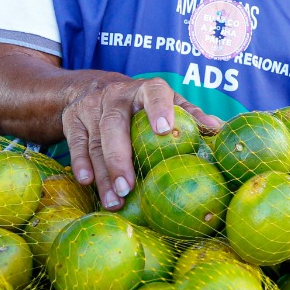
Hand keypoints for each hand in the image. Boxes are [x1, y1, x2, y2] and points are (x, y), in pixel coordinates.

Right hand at [60, 76, 218, 208]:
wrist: (93, 88)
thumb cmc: (143, 105)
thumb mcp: (166, 102)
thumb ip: (189, 115)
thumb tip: (217, 129)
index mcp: (145, 89)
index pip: (154, 92)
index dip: (159, 108)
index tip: (164, 129)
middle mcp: (116, 95)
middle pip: (115, 124)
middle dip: (120, 157)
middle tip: (128, 187)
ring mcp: (91, 107)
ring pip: (95, 141)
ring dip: (103, 173)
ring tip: (114, 200)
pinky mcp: (72, 120)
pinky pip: (75, 144)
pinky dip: (80, 163)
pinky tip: (87, 183)